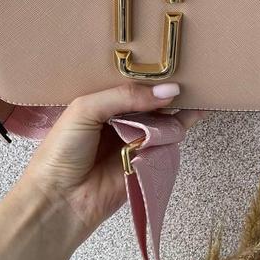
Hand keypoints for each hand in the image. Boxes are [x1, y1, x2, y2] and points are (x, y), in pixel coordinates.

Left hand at [16, 82, 205, 242]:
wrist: (60, 200)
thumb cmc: (62, 151)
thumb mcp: (86, 110)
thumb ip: (124, 96)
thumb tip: (167, 91)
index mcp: (100, 104)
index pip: (129, 84)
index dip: (147, 73)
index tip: (170, 59)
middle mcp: (118, 121)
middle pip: (149, 101)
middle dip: (166, 89)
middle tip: (190, 70)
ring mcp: (134, 141)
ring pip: (162, 120)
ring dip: (178, 107)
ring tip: (199, 88)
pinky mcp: (146, 162)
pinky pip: (166, 143)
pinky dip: (180, 130)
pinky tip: (196, 112)